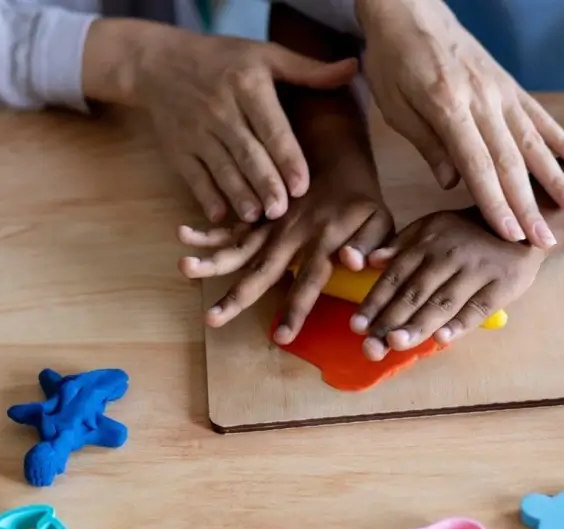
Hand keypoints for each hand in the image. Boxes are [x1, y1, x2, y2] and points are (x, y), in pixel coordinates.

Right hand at [123, 24, 357, 224]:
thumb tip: (353, 67)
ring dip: (238, 195)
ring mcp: (196, 132)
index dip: (286, 158)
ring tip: (256, 217)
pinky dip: (206, 197)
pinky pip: (193, 177)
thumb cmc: (222, 60)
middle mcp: (221, 110)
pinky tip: (220, 215)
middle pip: (247, 153)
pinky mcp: (177, 149)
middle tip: (282, 211)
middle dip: (264, 183)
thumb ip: (308, 69)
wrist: (158, 63)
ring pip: (221, 169)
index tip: (301, 185)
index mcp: (247, 85)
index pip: (271, 127)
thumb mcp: (264, 54)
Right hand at [177, 163, 394, 342]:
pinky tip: (184, 236)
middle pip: (260, 269)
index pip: (309, 282)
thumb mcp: (379, 219)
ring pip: (238, 246)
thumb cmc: (361, 199)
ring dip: (211, 259)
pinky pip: (231, 226)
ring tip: (185, 267)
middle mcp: (290, 234)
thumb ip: (369, 244)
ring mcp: (270, 223)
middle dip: (236, 296)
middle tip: (212, 317)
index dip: (295, 310)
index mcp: (323, 240)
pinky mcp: (258, 214)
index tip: (281, 337)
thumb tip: (353, 263)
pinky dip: (208, 231)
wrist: (337, 156)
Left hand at [352, 209, 544, 360]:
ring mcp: (476, 269)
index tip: (357, 326)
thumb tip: (371, 261)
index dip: (375, 302)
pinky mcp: (502, 283)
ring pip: (442, 302)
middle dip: (390, 320)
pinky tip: (442, 340)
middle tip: (370, 345)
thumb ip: (401, 245)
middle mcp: (448, 255)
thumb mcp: (431, 226)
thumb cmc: (467, 232)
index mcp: (427, 243)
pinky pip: (478, 307)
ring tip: (396, 343)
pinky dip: (460, 324)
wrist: (521, 221)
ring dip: (418, 325)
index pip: (395, 277)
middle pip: (415, 293)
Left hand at [353, 0, 563, 247]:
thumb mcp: (394, 105)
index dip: (495, 203)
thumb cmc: (393, 59)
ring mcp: (501, 91)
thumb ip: (427, 143)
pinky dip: (563, 139)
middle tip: (546, 241)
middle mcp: (483, 99)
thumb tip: (452, 183)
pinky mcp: (509, 84)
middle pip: (510, 162)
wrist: (409, 8)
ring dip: (556, 178)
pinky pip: (540, 116)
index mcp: (449, 106)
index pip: (477, 166)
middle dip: (529, 206)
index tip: (511, 235)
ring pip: (534, 141)